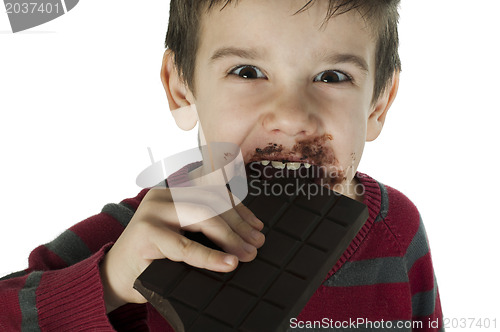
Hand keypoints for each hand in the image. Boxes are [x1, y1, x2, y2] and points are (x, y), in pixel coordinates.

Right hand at [99, 186, 264, 312]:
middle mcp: (163, 196)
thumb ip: (203, 228)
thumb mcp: (182, 235)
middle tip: (255, 244)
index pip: (214, 194)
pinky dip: (209, 256)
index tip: (256, 227)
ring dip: (229, 237)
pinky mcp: (145, 233)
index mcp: (174, 193)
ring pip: (202, 216)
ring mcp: (153, 211)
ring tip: (245, 254)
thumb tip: (245, 236)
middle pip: (211, 203)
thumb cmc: (153, 257)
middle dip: (238, 225)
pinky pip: (184, 246)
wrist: (115, 277)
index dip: (239, 209)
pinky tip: (227, 263)